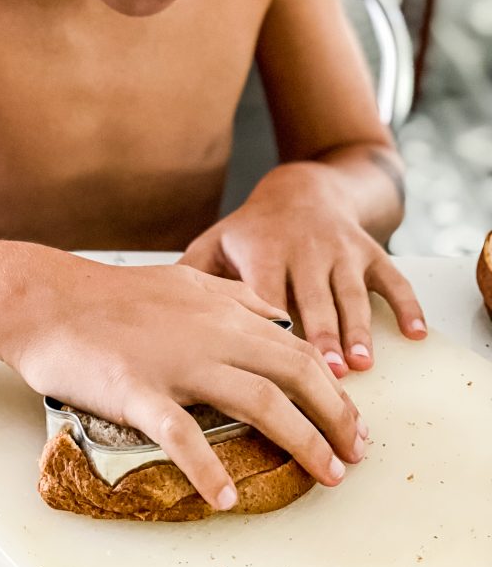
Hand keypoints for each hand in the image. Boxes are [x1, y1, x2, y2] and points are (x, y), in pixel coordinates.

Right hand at [0, 248, 367, 512]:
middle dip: (336, 417)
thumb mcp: (184, 281)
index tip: (353, 420)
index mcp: (223, 311)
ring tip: (324, 474)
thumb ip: (233, 296)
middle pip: (295, 374)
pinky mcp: (139, 390)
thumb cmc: (112, 295)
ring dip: (301, 441)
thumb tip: (276, 315)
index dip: (334, 387)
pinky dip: (207, 469)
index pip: (297, 349)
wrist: (49, 300)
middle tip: (355, 455)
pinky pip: (182, 434)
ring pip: (259, 400)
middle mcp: (212, 333)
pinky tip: (224, 497)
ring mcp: (178, 362)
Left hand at [177, 169, 427, 378]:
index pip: (265, 293)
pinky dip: (406, 305)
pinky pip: (392, 278)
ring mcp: (339, 250)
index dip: (269, 327)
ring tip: (361, 364)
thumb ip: (193, 275)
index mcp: (262, 251)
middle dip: (321, 336)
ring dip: (358, 328)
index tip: (268, 362)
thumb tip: (152, 311)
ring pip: (350, 292)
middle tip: (326, 376)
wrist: (302, 190)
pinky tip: (415, 334)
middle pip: (312, 298)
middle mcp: (303, 249)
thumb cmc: (253, 230)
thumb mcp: (218, 242)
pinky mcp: (368, 251)